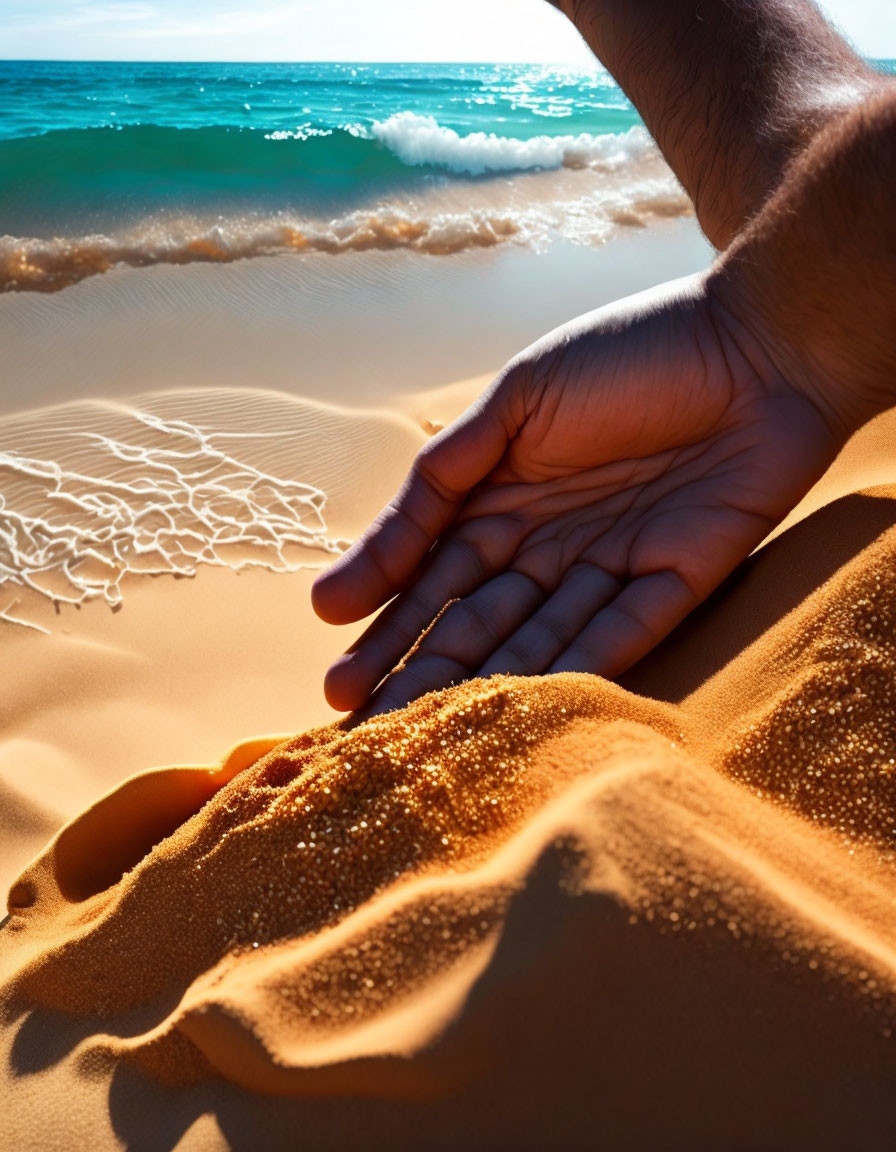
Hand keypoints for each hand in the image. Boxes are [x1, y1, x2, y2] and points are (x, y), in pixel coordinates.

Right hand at [312, 273, 841, 716]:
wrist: (756, 339)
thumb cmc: (630, 353)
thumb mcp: (517, 398)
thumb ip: (448, 469)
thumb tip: (367, 555)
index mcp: (505, 499)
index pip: (432, 570)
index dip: (384, 615)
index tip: (334, 663)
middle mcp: (549, 545)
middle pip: (473, 618)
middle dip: (416, 667)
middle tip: (358, 720)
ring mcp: (610, 568)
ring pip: (534, 638)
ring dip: (481, 682)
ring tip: (421, 727)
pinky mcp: (677, 583)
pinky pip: (619, 634)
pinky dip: (573, 670)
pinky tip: (523, 708)